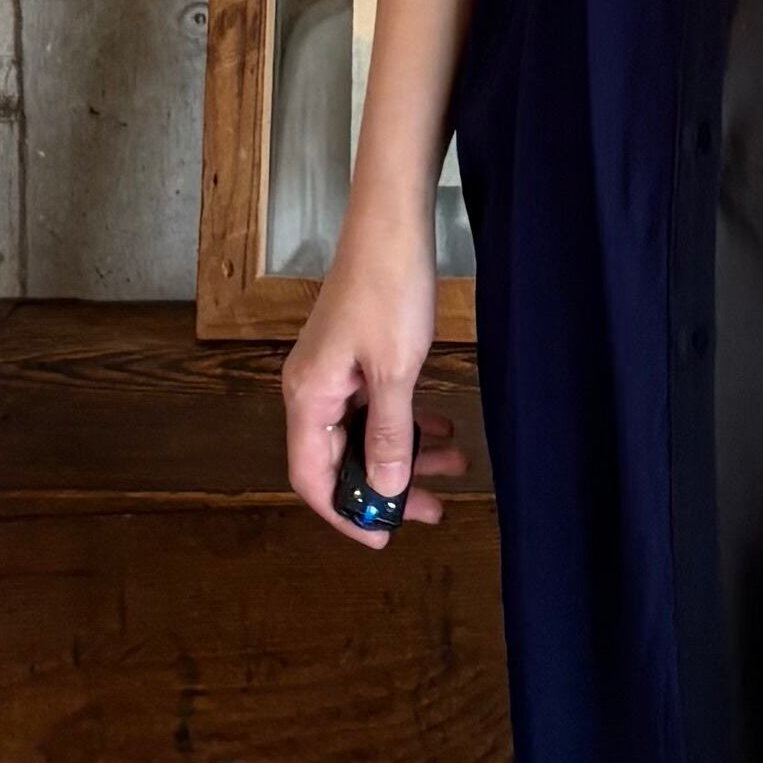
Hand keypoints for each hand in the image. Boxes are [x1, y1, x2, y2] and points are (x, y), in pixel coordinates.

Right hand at [282, 210, 469, 547]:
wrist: (392, 226)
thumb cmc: (388, 289)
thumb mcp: (395, 371)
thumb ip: (391, 434)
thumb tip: (386, 490)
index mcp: (308, 397)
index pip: (311, 478)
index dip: (344, 514)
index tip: (382, 536)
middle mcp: (313, 390)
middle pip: (340, 461)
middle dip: (385, 489)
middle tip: (430, 510)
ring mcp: (334, 374)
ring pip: (366, 435)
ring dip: (406, 455)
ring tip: (453, 467)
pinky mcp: (357, 359)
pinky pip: (377, 408)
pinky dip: (408, 424)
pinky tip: (444, 429)